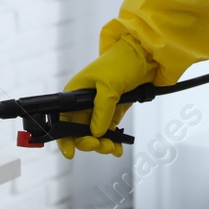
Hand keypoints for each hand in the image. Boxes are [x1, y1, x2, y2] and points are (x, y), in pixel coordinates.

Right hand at [57, 39, 157, 158]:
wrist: (145, 55)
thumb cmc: (121, 62)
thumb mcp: (109, 85)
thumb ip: (102, 110)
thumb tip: (96, 133)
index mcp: (75, 93)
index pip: (63, 119)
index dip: (64, 137)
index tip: (70, 152)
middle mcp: (84, 103)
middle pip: (78, 131)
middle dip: (87, 142)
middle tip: (99, 145)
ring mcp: (100, 109)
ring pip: (94, 135)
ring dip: (102, 144)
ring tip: (112, 147)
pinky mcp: (114, 112)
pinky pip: (109, 132)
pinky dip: (113, 142)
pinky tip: (117, 149)